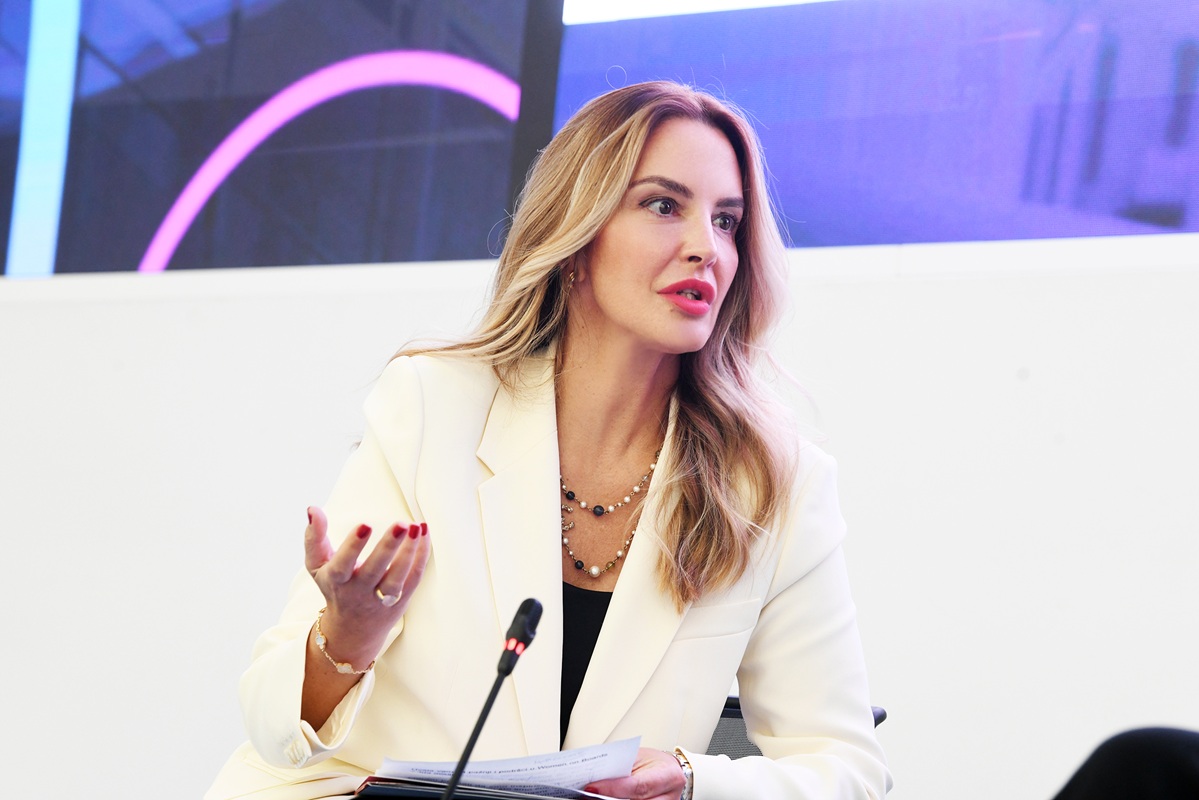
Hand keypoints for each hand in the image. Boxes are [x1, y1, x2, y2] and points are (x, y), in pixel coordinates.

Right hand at [303, 505, 429, 664]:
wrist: (353, 631)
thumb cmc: (334, 588)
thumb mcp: (317, 566)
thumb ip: (314, 538)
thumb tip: (313, 508)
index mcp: (337, 581)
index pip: (343, 565)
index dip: (353, 546)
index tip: (366, 524)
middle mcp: (359, 592)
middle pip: (375, 571)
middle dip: (388, 547)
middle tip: (402, 524)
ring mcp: (381, 598)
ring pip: (398, 578)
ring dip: (409, 552)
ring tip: (417, 527)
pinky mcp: (401, 600)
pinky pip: (413, 577)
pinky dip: (421, 556)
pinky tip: (423, 534)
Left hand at [585, 748, 685, 799]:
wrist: (667, 770)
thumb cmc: (653, 762)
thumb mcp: (638, 757)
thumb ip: (620, 767)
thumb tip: (595, 776)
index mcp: (668, 775)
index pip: (638, 786)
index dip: (613, 789)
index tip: (592, 788)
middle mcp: (670, 796)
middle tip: (589, 795)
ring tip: (594, 797)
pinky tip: (606, 799)